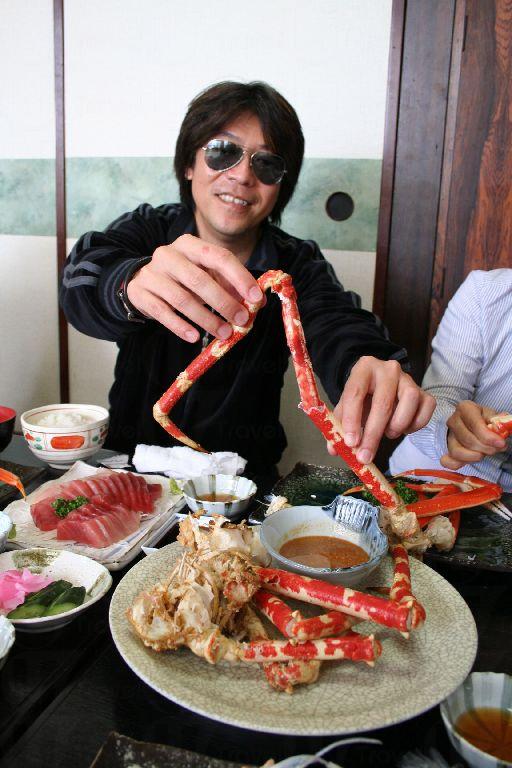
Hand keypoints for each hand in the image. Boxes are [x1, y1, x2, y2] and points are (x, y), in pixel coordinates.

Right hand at [126, 234, 263, 341]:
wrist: (142, 280)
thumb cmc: (181, 278)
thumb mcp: (205, 273)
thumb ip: (229, 284)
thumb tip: (257, 302)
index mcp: (190, 245)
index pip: (219, 256)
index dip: (239, 277)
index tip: (255, 298)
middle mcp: (169, 255)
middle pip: (199, 280)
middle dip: (224, 302)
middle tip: (241, 320)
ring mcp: (152, 274)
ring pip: (182, 299)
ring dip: (206, 319)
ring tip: (224, 333)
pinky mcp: (140, 293)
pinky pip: (162, 312)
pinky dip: (180, 326)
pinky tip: (194, 337)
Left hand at [328, 357, 434, 463]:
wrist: (380, 386)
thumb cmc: (362, 398)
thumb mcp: (346, 407)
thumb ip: (339, 426)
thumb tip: (335, 450)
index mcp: (363, 368)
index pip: (355, 392)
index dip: (352, 420)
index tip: (350, 443)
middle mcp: (388, 369)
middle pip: (383, 402)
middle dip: (372, 434)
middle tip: (365, 456)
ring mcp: (408, 379)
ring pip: (410, 400)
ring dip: (398, 424)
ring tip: (388, 433)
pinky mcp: (424, 391)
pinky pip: (427, 407)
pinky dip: (415, 424)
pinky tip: (403, 429)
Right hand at [440, 400, 505, 469]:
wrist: (470, 422)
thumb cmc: (482, 419)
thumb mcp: (491, 415)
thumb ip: (497, 421)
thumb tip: (502, 426)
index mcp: (465, 408)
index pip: (475, 424)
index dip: (488, 437)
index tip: (501, 443)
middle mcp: (453, 421)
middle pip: (468, 440)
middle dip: (486, 448)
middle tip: (496, 449)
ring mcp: (448, 435)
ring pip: (457, 451)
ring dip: (475, 456)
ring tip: (485, 453)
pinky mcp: (446, 448)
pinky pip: (447, 460)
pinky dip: (458, 463)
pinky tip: (471, 460)